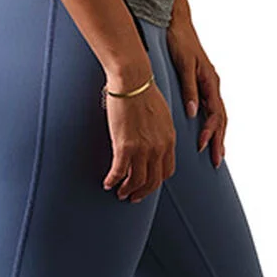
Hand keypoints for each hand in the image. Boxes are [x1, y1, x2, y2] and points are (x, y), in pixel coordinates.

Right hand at [102, 82, 176, 203]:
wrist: (133, 80)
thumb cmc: (144, 90)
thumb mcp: (162, 114)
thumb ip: (160, 131)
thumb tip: (153, 138)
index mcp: (169, 139)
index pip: (167, 170)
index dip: (156, 181)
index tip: (148, 184)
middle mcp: (159, 147)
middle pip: (153, 181)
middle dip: (142, 192)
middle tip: (133, 197)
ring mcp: (143, 148)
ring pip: (137, 181)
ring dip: (127, 190)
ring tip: (120, 192)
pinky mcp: (125, 146)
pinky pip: (119, 172)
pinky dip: (113, 180)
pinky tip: (108, 182)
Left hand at [165, 19, 226, 167]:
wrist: (176, 23)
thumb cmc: (179, 42)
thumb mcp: (184, 65)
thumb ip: (189, 89)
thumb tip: (193, 113)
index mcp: (210, 82)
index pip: (215, 113)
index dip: (210, 131)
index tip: (203, 146)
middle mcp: (212, 85)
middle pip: (220, 118)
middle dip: (219, 140)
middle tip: (217, 161)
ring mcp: (208, 84)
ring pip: (217, 115)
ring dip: (218, 134)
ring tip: (217, 154)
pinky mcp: (201, 83)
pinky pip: (210, 108)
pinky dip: (212, 123)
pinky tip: (207, 133)